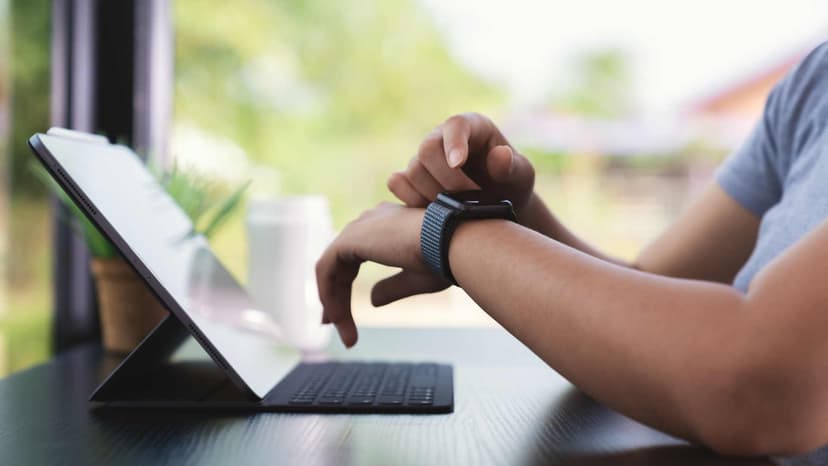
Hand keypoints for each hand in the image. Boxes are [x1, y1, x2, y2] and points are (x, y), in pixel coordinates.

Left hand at [316, 203, 448, 346]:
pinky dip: (328, 294)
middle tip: (334, 327)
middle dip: (336, 297)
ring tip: (347, 335)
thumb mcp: (417, 278)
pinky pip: (325, 268)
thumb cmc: (447, 258)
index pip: (356, 256)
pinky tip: (337, 318)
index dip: (346, 286)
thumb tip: (371, 300)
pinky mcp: (350, 238)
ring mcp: (359, 227)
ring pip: (332, 268)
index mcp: (389, 225)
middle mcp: (371, 221)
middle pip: (341, 263)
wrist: (453, 242)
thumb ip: (391, 287)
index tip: (344, 315)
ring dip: (335, 302)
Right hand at [387, 112, 535, 219]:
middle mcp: (442, 137)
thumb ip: (512, 166)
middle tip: (467, 200)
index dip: (454, 143)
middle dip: (446, 179)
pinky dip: (410, 198)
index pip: (456, 125)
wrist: (496, 206)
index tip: (458, 164)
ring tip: (456, 210)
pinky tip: (432, 211)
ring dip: (432, 194)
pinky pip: (397, 183)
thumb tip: (500, 156)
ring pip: (412, 170)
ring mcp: (423, 158)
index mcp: (471, 127)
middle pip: (427, 149)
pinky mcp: (409, 177)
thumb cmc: (511, 185)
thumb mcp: (521, 176)